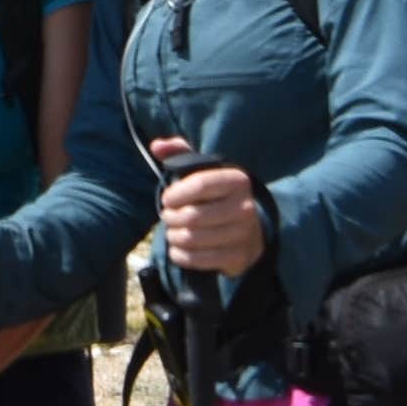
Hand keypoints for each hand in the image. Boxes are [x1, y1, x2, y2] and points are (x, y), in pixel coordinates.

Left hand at [151, 145, 269, 281]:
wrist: (250, 232)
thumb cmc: (218, 196)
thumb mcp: (204, 169)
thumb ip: (180, 152)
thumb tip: (156, 146)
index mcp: (237, 180)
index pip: (200, 184)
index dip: (176, 193)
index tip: (167, 198)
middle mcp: (245, 206)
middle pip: (192, 216)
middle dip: (171, 218)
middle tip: (168, 217)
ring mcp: (243, 233)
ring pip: (192, 239)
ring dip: (173, 237)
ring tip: (172, 232)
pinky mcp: (238, 257)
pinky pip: (198, 259)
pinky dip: (181, 255)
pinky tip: (178, 249)